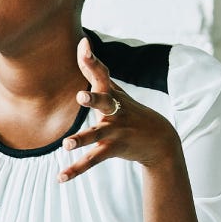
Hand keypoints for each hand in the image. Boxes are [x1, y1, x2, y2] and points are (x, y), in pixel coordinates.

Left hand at [59, 37, 181, 181]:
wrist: (161, 140)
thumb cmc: (130, 110)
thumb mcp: (115, 90)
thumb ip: (96, 70)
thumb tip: (81, 43)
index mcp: (113, 94)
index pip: (101, 74)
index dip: (92, 61)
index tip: (83, 46)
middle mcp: (115, 111)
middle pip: (104, 102)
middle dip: (93, 99)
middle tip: (81, 96)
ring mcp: (115, 131)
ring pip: (96, 135)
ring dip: (81, 139)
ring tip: (66, 145)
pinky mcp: (113, 149)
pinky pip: (92, 160)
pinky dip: (76, 169)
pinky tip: (60, 178)